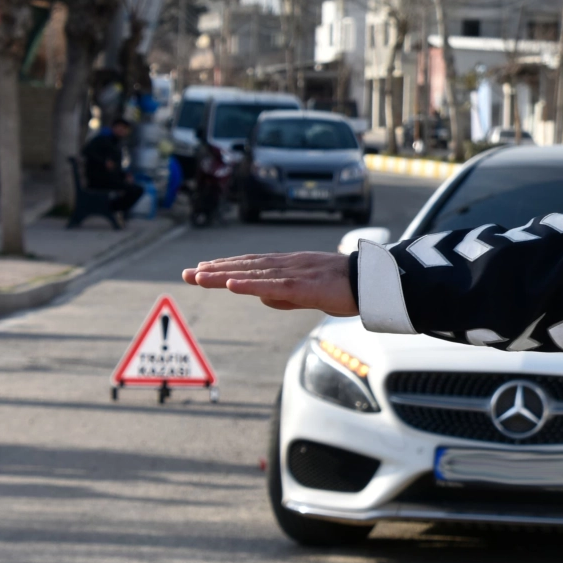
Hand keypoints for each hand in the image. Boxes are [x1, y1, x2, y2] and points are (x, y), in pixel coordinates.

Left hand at [183, 251, 357, 315]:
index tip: (201, 269)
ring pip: (254, 273)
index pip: (252, 264)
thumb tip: (261, 298)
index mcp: (291, 265)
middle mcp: (289, 264)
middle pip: (246, 265)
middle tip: (186, 273)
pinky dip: (250, 284)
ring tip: (199, 277)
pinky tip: (231, 284)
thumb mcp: (312, 294)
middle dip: (215, 269)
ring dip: (224, 275)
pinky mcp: (305, 285)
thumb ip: (287, 296)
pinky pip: (272, 285)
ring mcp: (296, 273)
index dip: (226, 266)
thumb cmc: (348, 288)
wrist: (375, 282)